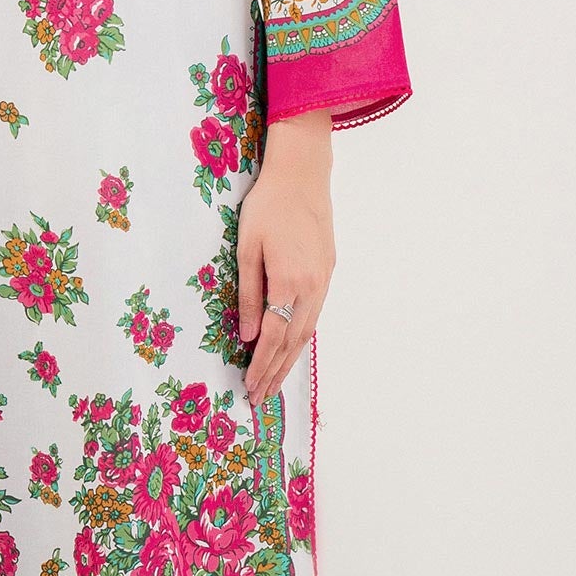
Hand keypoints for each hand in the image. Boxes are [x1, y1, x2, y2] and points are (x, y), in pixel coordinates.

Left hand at [238, 109, 335, 404]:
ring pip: (306, 332)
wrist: (303, 176)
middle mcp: (312, 288)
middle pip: (293, 343)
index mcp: (290, 283)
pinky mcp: (327, 273)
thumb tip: (249, 335)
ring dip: (289, 361)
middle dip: (275, 373)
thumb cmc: (267, 207)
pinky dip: (301, 339)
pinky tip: (291, 349)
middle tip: (260, 399)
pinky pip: (313, 316)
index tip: (250, 389)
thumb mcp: (247, 249)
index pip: (273, 337)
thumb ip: (249, 294)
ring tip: (274, 384)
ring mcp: (324, 282)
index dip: (261, 366)